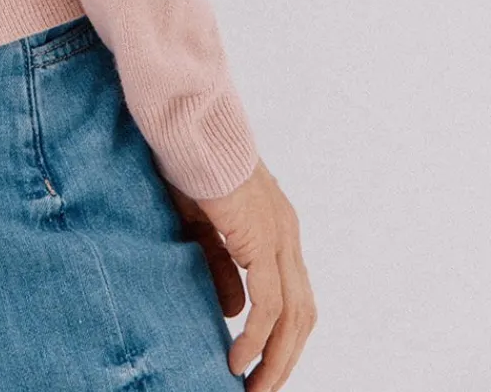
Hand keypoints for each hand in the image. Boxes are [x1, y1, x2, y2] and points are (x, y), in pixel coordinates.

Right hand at [159, 158, 315, 389]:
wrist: (188, 125)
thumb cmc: (189, 165)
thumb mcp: (204, 227)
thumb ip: (222, 267)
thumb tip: (236, 313)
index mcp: (278, 227)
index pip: (293, 295)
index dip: (282, 335)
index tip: (262, 365)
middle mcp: (287, 234)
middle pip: (302, 313)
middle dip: (285, 357)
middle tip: (262, 389)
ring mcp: (279, 236)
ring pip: (292, 316)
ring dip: (277, 359)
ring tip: (254, 389)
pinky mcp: (261, 239)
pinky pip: (268, 304)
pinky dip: (257, 338)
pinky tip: (238, 360)